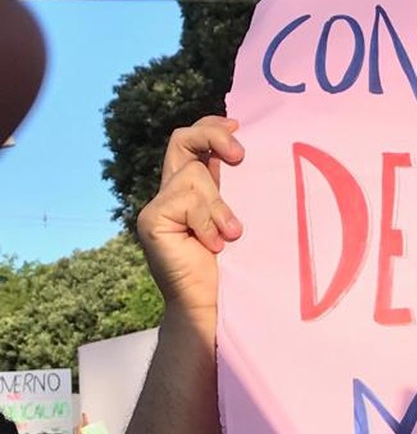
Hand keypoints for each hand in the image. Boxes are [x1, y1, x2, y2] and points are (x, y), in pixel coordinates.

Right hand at [136, 117, 244, 320]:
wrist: (210, 307)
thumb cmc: (233, 271)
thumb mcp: (237, 221)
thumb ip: (235, 192)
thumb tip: (247, 155)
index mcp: (193, 191)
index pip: (193, 142)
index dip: (212, 128)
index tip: (238, 125)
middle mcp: (172, 193)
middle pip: (181, 139)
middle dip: (212, 136)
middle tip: (240, 156)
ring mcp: (158, 206)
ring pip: (194, 175)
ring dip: (219, 205)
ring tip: (230, 237)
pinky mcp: (151, 220)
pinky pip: (186, 201)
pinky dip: (207, 222)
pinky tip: (213, 246)